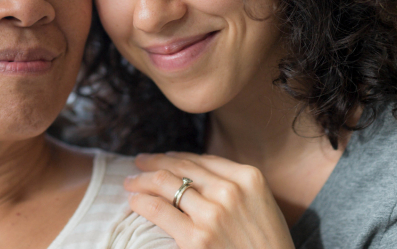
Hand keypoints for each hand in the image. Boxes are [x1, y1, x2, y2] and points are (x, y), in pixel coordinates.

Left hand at [125, 152, 293, 248]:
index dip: (176, 157)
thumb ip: (235, 186)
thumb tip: (195, 174)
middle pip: (180, 167)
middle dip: (154, 162)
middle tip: (138, 163)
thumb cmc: (266, 245)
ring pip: (164, 183)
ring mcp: (212, 214)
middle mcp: (230, 191)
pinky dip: (141, 202)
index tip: (161, 158)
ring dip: (141, 180)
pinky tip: (134, 201)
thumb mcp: (261, 205)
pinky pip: (158, 209)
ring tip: (130, 182)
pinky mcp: (196, 238)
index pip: (201, 160)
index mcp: (249, 178)